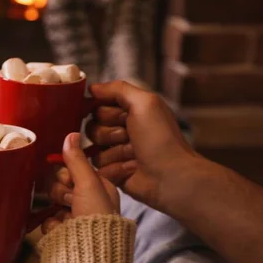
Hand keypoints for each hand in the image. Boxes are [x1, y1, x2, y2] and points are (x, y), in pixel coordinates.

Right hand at [43, 133, 118, 233]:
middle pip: (61, 183)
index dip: (68, 172)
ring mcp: (74, 218)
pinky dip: (51, 224)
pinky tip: (60, 229)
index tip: (69, 179)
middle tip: (69, 199)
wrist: (89, 256)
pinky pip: (47, 219)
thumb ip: (77, 160)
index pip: (76, 169)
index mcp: (100, 188)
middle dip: (61, 190)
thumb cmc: (96, 218)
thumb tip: (72, 133)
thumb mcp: (89, 184)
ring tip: (65, 217)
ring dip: (56, 207)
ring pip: (53, 200)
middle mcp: (88, 202)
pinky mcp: (61, 232)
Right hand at [87, 81, 197, 209]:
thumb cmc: (161, 138)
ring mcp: (115, 152)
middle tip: (129, 135)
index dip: (102, 110)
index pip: (97, 105)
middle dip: (109, 132)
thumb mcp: (144, 102)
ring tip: (133, 154)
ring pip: (93, 148)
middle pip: (91, 127)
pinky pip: (98, 168)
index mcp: (128, 111)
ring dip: (114, 151)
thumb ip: (117, 89)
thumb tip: (92, 87)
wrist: (171, 175)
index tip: (115, 115)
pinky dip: (115, 168)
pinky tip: (131, 169)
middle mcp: (120, 130)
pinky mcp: (112, 172)